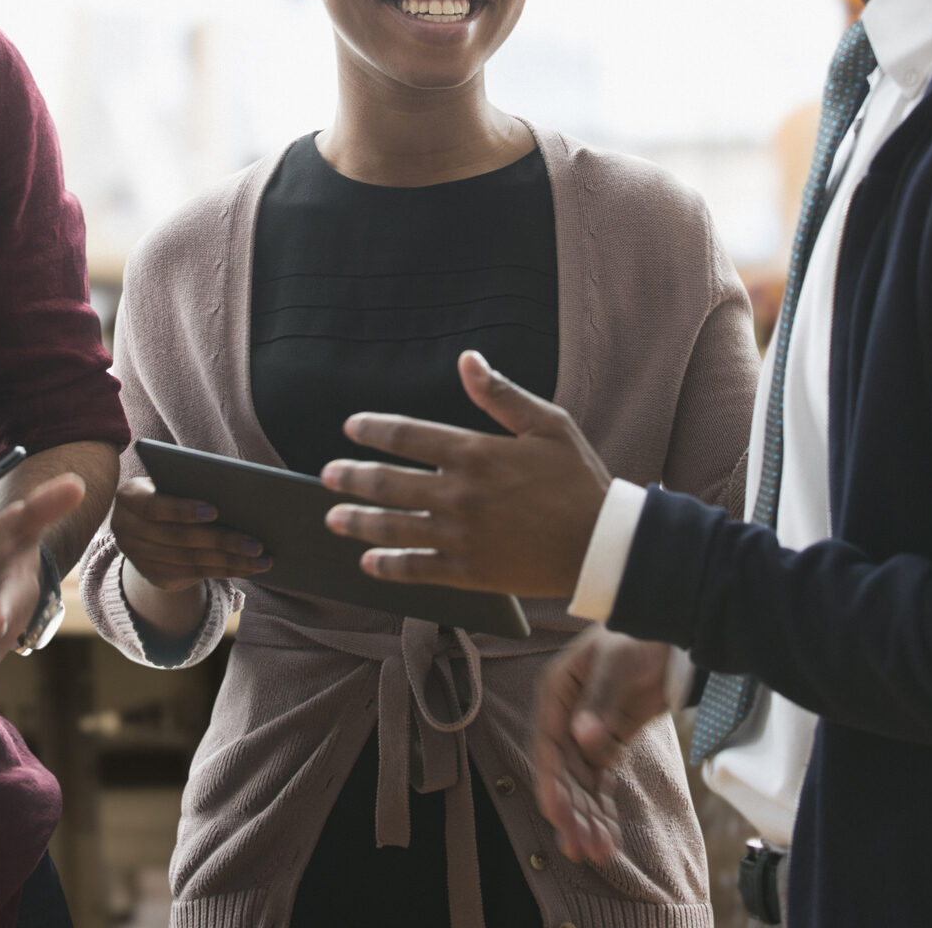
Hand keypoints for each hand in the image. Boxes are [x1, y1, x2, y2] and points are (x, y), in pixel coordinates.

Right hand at [111, 476, 271, 593]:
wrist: (146, 523)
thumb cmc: (170, 490)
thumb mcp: (171, 482)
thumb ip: (190, 484)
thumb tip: (237, 494)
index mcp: (129, 497)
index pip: (154, 506)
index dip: (183, 510)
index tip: (215, 511)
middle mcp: (126, 529)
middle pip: (179, 538)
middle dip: (221, 541)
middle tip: (257, 543)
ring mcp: (138, 557)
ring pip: (190, 561)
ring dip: (231, 562)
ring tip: (262, 559)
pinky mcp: (154, 576)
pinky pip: (194, 575)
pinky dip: (225, 571)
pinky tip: (249, 568)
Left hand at [321, 349, 611, 597]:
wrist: (603, 545)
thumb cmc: (578, 480)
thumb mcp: (548, 424)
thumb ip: (501, 395)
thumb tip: (468, 359)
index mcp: (475, 453)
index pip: (407, 436)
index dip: (373, 430)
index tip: (351, 427)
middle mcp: (459, 494)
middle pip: (387, 483)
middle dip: (351, 477)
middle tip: (328, 475)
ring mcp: (460, 536)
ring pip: (394, 527)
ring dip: (358, 521)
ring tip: (333, 518)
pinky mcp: (468, 572)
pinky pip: (417, 569)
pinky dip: (389, 566)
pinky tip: (368, 562)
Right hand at [533, 627, 672, 861]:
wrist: (674, 629)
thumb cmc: (639, 636)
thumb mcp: (618, 663)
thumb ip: (600, 701)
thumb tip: (582, 737)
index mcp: (558, 692)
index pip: (548, 744)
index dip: (550, 780)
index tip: (555, 812)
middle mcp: (568, 716)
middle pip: (563, 772)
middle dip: (571, 811)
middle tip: (580, 847)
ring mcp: (589, 731)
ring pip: (581, 783)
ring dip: (587, 817)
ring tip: (597, 852)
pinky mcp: (612, 742)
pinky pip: (602, 782)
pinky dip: (604, 808)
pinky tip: (607, 837)